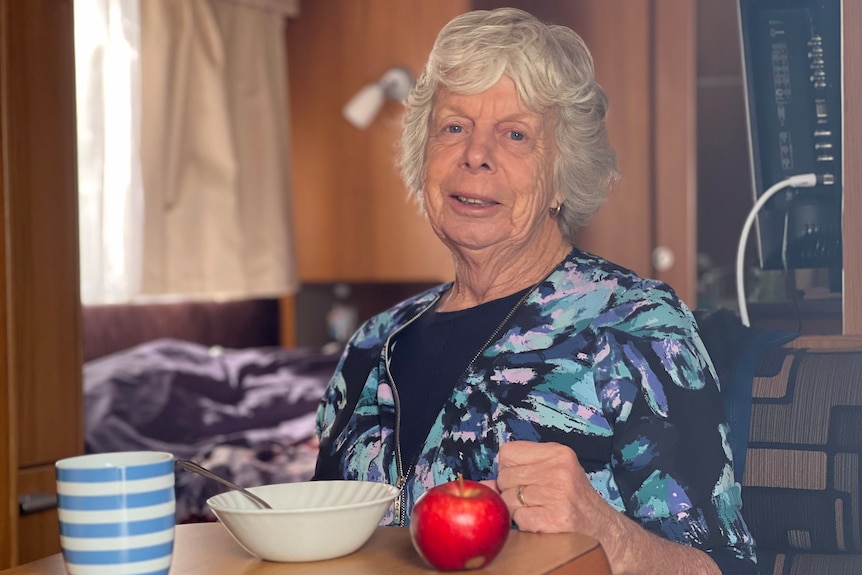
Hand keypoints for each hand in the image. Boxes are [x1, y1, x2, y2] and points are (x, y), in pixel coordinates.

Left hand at [480, 440, 721, 574]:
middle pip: (504, 476)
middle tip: (534, 501)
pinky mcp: (555, 518)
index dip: (509, 469)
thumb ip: (521, 472)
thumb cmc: (575, 504)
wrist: (609, 536)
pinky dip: (526, 526)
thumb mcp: (555, 476)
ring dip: (517, 511)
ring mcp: (558, 493)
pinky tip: (543, 524)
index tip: (523, 480)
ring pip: (508, 499)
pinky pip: (518, 519)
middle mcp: (559, 469)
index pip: (507, 452)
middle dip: (511, 492)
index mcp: (559, 453)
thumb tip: (482, 483)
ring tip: (540, 511)